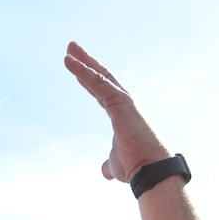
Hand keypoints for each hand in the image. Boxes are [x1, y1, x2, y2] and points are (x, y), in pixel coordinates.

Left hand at [63, 41, 170, 183]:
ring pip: (99, 76)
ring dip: (83, 62)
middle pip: (100, 76)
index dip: (87, 78)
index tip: (74, 66)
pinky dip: (83, 71)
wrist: (149, 170)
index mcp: (120, 112)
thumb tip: (104, 171)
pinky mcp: (120, 102)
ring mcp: (123, 100)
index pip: (100, 90)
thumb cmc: (136, 166)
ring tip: (68, 49)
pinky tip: (70, 62)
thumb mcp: (115, 163)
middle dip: (86, 62)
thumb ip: (108, 163)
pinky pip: (98, 83)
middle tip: (70, 48)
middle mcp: (123, 102)